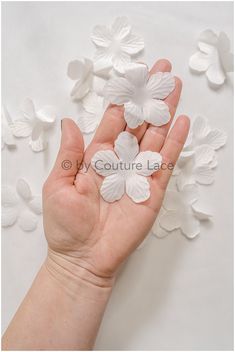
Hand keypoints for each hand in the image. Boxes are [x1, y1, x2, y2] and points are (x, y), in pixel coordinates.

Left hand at [43, 59, 189, 285]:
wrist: (83, 258)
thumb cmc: (65, 225)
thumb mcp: (58, 185)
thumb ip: (69, 153)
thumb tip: (70, 122)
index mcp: (97, 157)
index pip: (113, 121)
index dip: (123, 99)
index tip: (132, 77)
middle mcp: (120, 161)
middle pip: (138, 123)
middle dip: (149, 98)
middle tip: (162, 72)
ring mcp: (138, 175)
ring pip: (155, 137)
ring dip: (164, 112)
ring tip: (174, 87)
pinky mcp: (152, 191)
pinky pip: (164, 163)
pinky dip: (174, 143)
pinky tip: (181, 122)